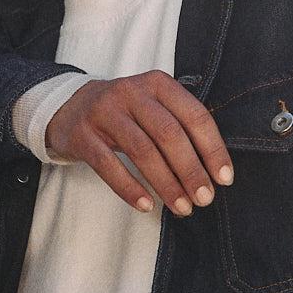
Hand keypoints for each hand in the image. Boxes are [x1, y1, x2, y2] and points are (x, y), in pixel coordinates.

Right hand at [46, 71, 233, 216]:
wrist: (68, 106)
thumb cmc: (124, 113)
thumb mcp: (152, 106)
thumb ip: (180, 127)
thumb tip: (212, 170)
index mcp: (158, 84)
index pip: (194, 116)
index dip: (213, 149)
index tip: (224, 178)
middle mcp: (132, 93)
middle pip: (169, 134)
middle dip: (191, 170)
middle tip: (204, 198)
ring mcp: (104, 112)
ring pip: (142, 150)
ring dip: (166, 183)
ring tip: (181, 207)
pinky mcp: (82, 134)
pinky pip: (108, 165)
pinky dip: (129, 188)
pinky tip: (146, 205)